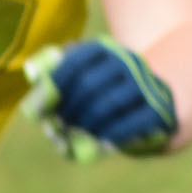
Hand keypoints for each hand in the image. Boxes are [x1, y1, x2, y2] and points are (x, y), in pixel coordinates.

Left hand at [20, 34, 177, 161]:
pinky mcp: (158, 108)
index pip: (76, 60)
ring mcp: (145, 84)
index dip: (55, 83)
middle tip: (58, 125)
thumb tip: (32, 71)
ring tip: (76, 134)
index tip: (40, 107)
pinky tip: (101, 143)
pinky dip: (112, 134)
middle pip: (89, 84)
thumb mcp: (84, 76)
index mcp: (106, 49)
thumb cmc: (107, 92)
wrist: (157, 103)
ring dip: (86, 123)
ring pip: (110, 103)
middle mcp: (127, 61)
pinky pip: (132, 121)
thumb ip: (55, 74)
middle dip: (68, 109)